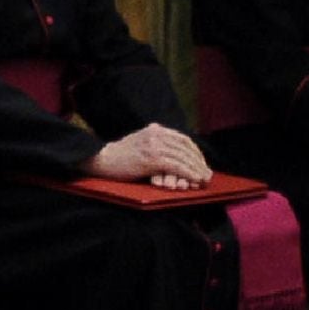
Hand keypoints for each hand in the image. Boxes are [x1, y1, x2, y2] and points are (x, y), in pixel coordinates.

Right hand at [90, 126, 210, 190]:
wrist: (101, 159)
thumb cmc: (120, 157)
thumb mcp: (140, 143)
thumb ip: (156, 144)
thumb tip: (175, 155)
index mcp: (155, 129)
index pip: (183, 139)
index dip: (195, 152)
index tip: (202, 164)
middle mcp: (156, 134)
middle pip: (185, 147)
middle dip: (199, 162)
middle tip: (208, 174)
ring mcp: (153, 145)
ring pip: (182, 157)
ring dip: (196, 169)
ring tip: (204, 179)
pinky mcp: (150, 158)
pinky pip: (176, 166)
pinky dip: (188, 173)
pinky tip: (195, 179)